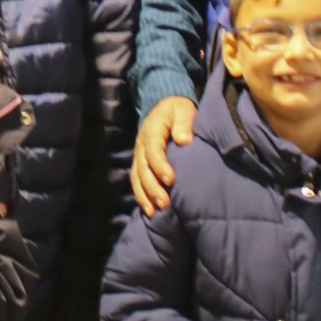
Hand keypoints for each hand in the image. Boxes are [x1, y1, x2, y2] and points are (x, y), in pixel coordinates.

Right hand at [132, 97, 195, 217]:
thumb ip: (184, 122)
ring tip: (154, 211)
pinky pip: (137, 181)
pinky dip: (141, 196)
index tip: (170, 179)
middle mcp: (141, 145)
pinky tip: (149, 210)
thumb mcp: (183, 109)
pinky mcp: (141, 164)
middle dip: (152, 187)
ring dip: (145, 195)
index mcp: (152, 130)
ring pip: (137, 178)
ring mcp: (139, 155)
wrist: (165, 108)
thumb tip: (183, 139)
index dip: (160, 165)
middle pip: (143, 168)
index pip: (153, 150)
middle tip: (164, 203)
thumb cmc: (177, 110)